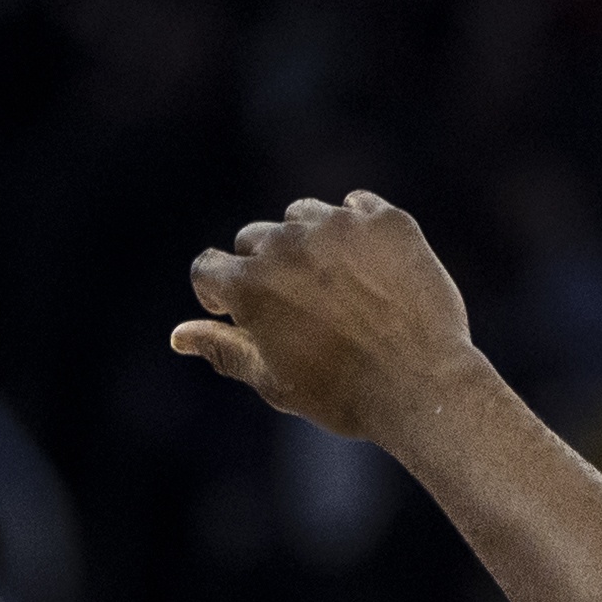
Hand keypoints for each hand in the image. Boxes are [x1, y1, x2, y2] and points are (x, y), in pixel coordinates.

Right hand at [170, 192, 481, 443]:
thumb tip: (179, 335)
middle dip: (265, 267)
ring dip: (308, 242)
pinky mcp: (386, 220)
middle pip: (254, 238)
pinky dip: (357, 232)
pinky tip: (372, 270)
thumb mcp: (273, 380)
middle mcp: (286, 243)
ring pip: (302, 215)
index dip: (220, 295)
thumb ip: (223, 349)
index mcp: (248, 284)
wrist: (423, 385)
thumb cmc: (341, 394)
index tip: (244, 316)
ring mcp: (338, 225)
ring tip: (337, 286)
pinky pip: (356, 208)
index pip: (208, 267)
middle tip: (301, 308)